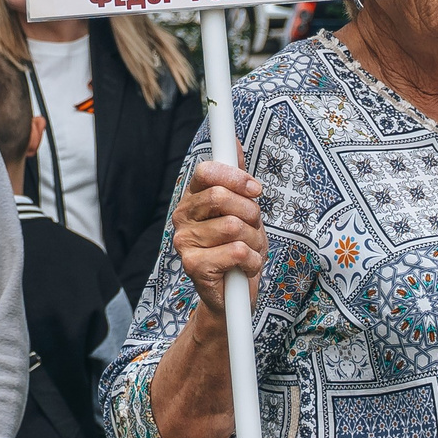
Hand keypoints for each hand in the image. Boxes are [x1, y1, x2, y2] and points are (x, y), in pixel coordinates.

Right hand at [170, 159, 266, 317]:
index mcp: (192, 198)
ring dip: (254, 241)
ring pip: (234, 227)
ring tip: (248, 251)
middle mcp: (182, 217)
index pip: (207, 171)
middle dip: (250, 212)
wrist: (233, 296)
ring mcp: (184, 242)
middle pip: (221, 197)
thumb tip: (234, 142)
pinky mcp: (193, 265)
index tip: (255, 189)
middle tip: (253, 227)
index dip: (235, 177)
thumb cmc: (238, 248)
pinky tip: (244, 267)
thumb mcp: (242, 209)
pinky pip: (237, 251)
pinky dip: (252, 261)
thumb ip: (236, 177)